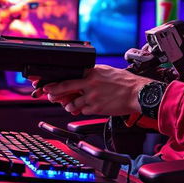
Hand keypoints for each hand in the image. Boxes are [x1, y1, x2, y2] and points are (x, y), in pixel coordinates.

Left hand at [30, 65, 151, 116]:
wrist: (137, 93)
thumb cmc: (124, 82)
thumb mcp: (106, 71)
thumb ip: (91, 74)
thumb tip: (79, 78)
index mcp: (92, 73)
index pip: (69, 76)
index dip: (55, 82)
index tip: (46, 84)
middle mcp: (90, 84)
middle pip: (64, 88)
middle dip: (54, 93)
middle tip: (49, 95)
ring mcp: (92, 97)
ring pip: (72, 104)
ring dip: (70, 106)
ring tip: (74, 104)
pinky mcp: (96, 108)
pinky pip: (83, 111)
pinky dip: (84, 110)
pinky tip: (90, 107)